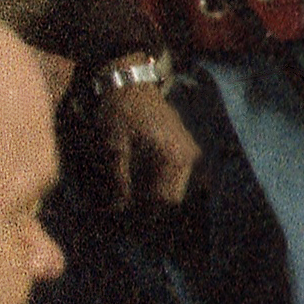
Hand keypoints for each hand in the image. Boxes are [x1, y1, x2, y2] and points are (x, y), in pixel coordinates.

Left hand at [98, 81, 198, 209]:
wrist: (129, 83)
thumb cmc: (121, 113)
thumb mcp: (114, 147)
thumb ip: (120, 180)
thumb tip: (118, 210)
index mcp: (175, 159)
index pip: (166, 201)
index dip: (146, 215)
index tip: (124, 221)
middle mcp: (189, 157)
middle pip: (173, 197)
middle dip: (151, 208)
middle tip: (125, 212)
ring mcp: (189, 151)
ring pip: (175, 187)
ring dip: (154, 196)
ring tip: (130, 200)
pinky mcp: (183, 146)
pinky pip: (174, 175)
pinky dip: (158, 183)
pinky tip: (140, 184)